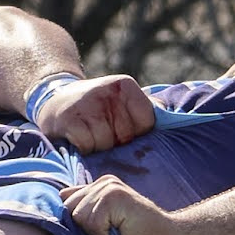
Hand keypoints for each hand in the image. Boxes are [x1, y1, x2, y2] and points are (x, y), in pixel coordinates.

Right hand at [30, 71, 159, 152]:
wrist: (54, 99)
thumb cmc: (96, 107)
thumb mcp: (121, 100)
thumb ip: (145, 110)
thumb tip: (180, 122)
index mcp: (125, 85)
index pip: (146, 123)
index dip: (135, 134)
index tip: (121, 129)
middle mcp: (108, 91)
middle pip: (126, 135)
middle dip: (115, 141)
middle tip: (102, 132)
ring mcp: (87, 103)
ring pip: (105, 143)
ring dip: (98, 147)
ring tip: (89, 135)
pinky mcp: (68, 118)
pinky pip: (87, 145)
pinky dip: (83, 148)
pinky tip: (78, 139)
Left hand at [61, 174, 172, 234]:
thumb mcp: (106, 227)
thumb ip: (85, 213)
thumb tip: (57, 205)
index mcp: (98, 187)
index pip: (66, 202)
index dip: (74, 223)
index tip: (95, 234)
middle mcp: (102, 183)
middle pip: (68, 211)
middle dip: (83, 230)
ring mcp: (108, 187)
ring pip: (78, 218)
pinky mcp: (114, 196)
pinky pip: (91, 223)